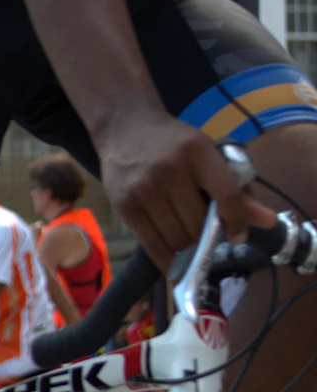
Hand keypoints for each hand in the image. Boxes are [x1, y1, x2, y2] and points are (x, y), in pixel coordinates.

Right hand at [98, 111, 274, 265]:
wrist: (126, 129)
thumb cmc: (174, 145)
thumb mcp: (208, 156)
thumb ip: (238, 190)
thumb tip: (267, 221)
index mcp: (198, 151)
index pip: (227, 196)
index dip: (237, 222)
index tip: (237, 236)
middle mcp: (169, 169)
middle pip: (199, 224)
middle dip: (207, 236)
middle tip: (206, 233)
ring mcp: (143, 189)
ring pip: (177, 239)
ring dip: (188, 246)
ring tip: (187, 237)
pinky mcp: (124, 206)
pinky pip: (153, 246)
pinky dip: (169, 260)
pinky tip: (176, 262)